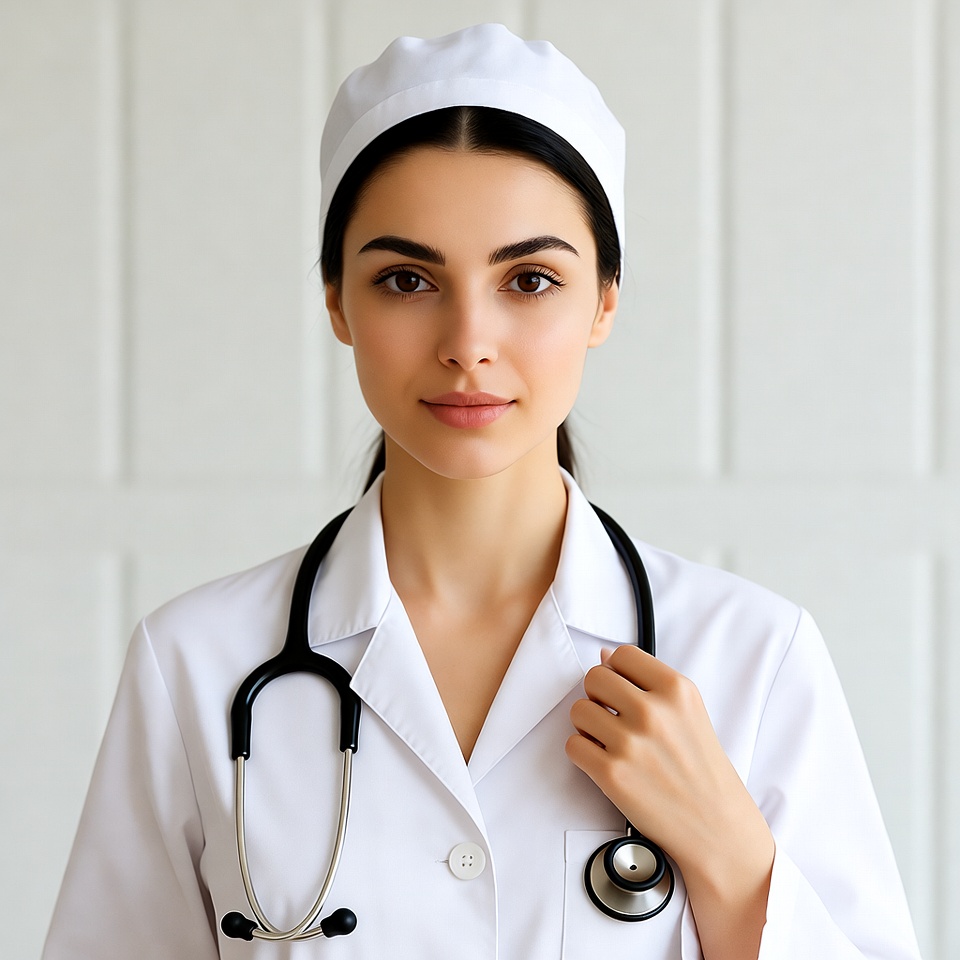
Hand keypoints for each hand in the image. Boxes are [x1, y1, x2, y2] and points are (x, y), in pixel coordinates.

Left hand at [566, 645, 773, 959]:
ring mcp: (631, 742)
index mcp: (677, 690)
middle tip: (612, 717)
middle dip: (598, 696)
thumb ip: (648, 683)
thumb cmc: (702, 770)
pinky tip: (605, 762)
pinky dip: (583, 754)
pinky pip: (572, 745)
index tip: (621, 689)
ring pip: (578, 710)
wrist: (717, 828)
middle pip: (594, 678)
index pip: (622, 654)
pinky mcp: (611, 774)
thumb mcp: (689, 713)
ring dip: (588, 726)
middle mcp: (653, 711)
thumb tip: (604, 657)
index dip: (616, 671)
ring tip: (610, 742)